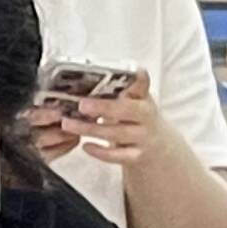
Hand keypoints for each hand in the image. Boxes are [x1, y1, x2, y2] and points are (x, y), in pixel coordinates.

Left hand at [39, 79, 161, 171]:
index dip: (138, 80)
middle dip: (104, 107)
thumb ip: (120, 90)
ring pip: (117, 133)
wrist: (159, 147)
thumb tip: (91, 76)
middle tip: (81, 105)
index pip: (142, 87)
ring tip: (68, 124)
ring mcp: (142, 138)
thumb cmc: (137, 119)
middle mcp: (146, 118)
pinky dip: (101, 152)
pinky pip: (118, 156)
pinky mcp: (136, 156)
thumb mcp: (134, 102)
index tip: (135, 71)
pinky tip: (85, 145)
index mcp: (143, 100)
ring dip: (90, 129)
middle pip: (128, 110)